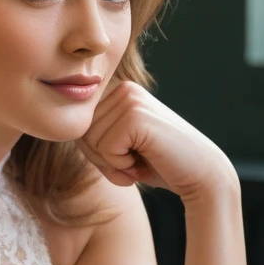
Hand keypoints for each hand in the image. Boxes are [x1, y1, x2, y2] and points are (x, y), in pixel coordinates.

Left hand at [76, 80, 237, 200]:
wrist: (200, 175)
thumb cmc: (159, 165)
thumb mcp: (120, 148)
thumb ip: (94, 138)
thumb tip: (63, 130)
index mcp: (119, 93)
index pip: (81, 129)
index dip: (98, 155)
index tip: (127, 159)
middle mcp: (124, 89)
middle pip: (82, 135)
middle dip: (104, 160)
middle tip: (134, 163)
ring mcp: (131, 99)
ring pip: (91, 142)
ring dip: (114, 164)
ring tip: (142, 160)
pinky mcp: (136, 115)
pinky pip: (106, 149)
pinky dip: (121, 165)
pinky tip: (146, 159)